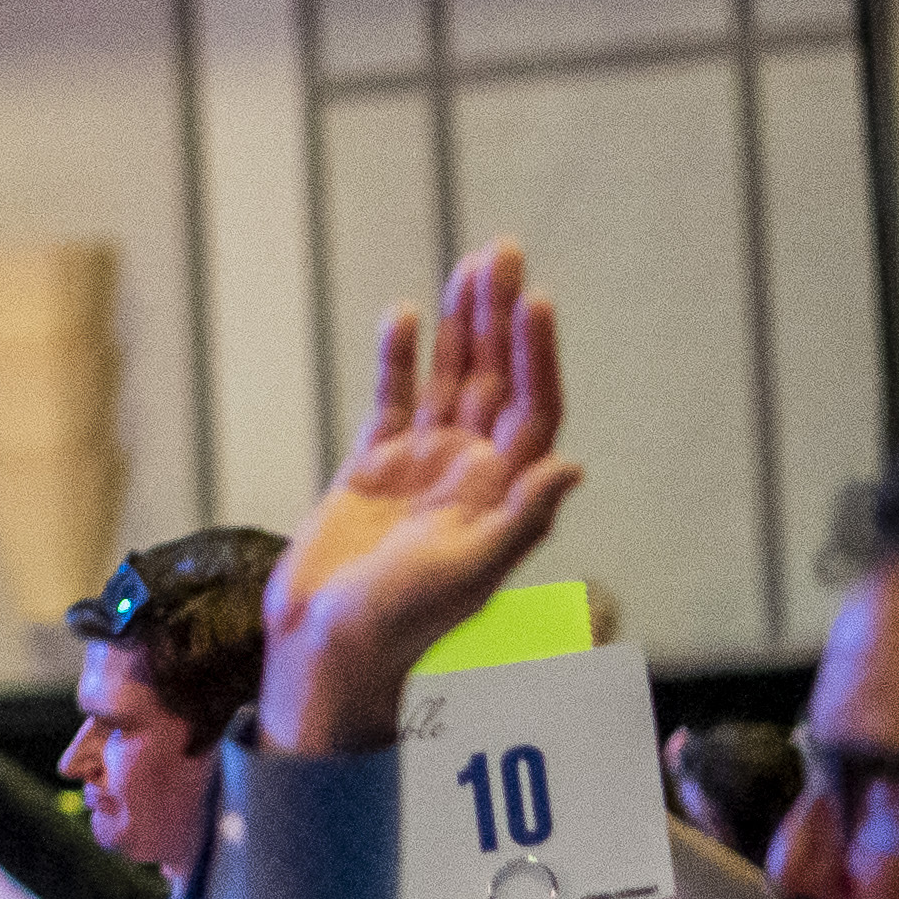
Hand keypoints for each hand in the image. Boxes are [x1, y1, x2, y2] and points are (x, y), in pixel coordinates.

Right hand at [260, 240, 582, 756]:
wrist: (327, 647)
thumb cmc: (401, 623)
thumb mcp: (469, 575)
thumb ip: (521, 520)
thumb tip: (571, 466)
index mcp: (501, 493)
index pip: (531, 407)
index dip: (535, 355)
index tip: (534, 302)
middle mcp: (469, 470)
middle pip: (493, 377)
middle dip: (499, 316)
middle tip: (502, 252)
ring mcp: (421, 465)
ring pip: (447, 378)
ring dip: (459, 324)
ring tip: (470, 264)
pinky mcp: (372, 467)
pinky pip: (390, 400)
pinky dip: (397, 360)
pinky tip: (403, 317)